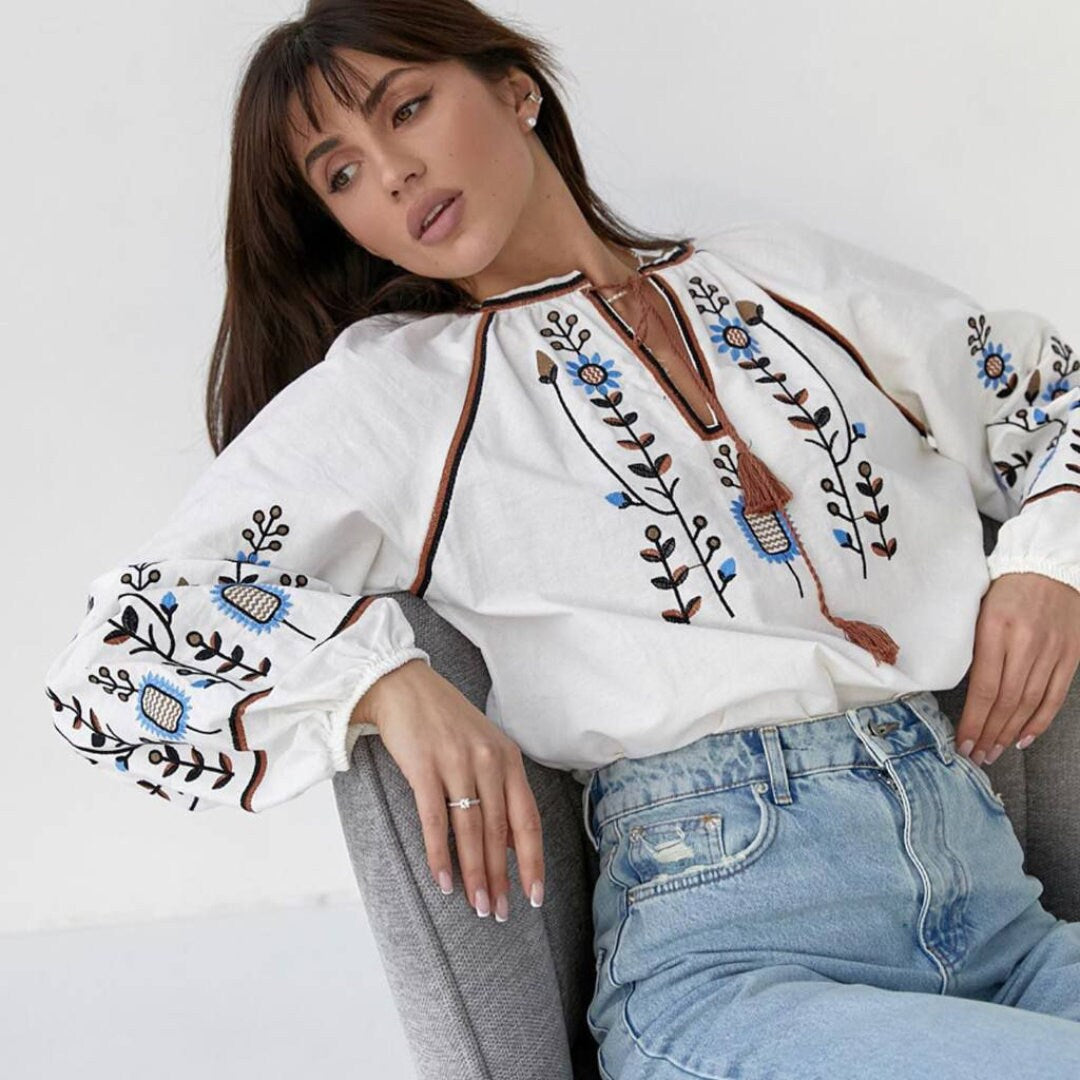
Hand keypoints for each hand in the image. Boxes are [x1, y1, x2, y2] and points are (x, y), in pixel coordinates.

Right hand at [354, 659, 544, 921]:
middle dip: (501, 878)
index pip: (528, 819)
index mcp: (508, 758)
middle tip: (497, 913)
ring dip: (474, 873)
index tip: (534, 896)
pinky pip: (436, 819)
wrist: (402, 685)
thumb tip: (511, 843)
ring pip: (472, 830)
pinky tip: (442, 879)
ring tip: (476, 905)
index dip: (532, 861)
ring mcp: (457, 762)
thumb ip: (500, 788)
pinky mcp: (425, 766)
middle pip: (500, 831)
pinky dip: (440, 854)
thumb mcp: (484, 746)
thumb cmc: (444, 720)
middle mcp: (488, 760)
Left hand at [957, 572, 1079, 765]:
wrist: (1048, 567)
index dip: (974, 720)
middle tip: (975, 756)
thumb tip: (960, 690)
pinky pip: (1055, 697)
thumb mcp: (977, 610)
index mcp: (995, 629)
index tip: (961, 742)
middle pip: (1007, 700)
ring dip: (1009, 732)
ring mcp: (1051, 650)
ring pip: (1030, 703)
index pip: (984, 686)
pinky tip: (1023, 738)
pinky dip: (1039, 722)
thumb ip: (972, 647)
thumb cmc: (1004, 589)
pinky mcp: (1070, 656)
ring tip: (993, 752)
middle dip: (989, 733)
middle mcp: (1025, 642)